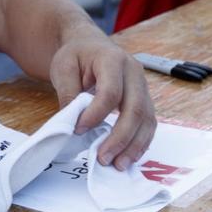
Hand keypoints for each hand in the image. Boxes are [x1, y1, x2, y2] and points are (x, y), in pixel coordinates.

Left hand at [49, 35, 156, 169]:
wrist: (90, 46)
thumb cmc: (76, 55)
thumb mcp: (63, 67)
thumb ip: (68, 93)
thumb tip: (73, 123)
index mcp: (112, 60)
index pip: (110, 92)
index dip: (96, 115)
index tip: (79, 130)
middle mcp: (134, 72)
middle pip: (135, 109)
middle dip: (120, 138)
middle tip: (103, 158)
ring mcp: (142, 86)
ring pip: (146, 119)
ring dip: (134, 145)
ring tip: (118, 165)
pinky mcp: (144, 99)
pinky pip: (148, 123)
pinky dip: (140, 142)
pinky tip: (128, 157)